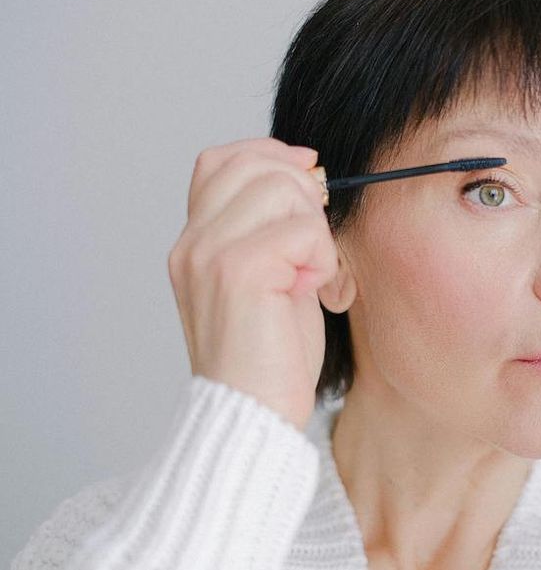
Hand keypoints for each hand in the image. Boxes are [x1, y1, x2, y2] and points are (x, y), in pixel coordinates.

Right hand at [168, 137, 339, 429]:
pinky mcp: (237, 270)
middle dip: (302, 193)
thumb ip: (274, 230)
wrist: (253, 415)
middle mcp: (192, 242)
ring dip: (313, 230)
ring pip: (281, 189)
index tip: (308, 172)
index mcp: (194, 242)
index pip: (221, 160)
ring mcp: (209, 253)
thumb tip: (305, 176)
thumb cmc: (271, 357)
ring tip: (306, 275)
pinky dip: (320, 258)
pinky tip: (310, 290)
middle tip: (312, 246)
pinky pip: (302, 230)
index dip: (270, 154)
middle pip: (255, 164)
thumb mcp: (271, 279)